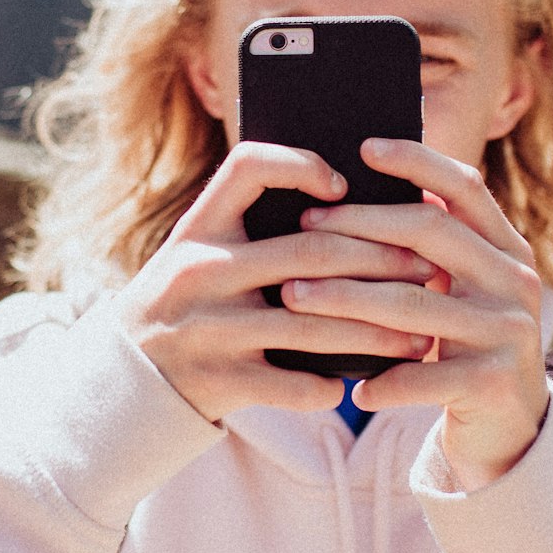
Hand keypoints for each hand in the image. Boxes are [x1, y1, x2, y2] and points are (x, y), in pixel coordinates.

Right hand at [114, 142, 432, 423]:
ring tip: (420, 334)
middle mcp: (202, 272)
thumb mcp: (197, 252)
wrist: (125, 376)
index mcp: (198, 228)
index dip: (300, 166)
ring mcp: (211, 329)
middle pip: (311, 252)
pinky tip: (361, 384)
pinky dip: (331, 386)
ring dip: (377, 330)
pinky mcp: (221, 381)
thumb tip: (350, 206)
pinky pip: (294, 385)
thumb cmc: (184, 302)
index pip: (248, 168)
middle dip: (382, 261)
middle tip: (428, 269)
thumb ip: (251, 230)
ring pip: (315, 325)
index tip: (344, 186)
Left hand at [290, 137, 548, 488]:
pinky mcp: (496, 381)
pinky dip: (383, 382)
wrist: (510, 425)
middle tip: (304, 227)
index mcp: (507, 248)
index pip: (464, 187)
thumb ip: (431, 248)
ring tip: (294, 297)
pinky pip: (423, 377)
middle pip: (431, 233)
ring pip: (414, 305)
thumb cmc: (464, 345)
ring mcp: (510, 331)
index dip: (416, 161)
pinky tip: (351, 385)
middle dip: (360, 226)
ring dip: (346, 300)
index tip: (364, 147)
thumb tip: (357, 192)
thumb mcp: (460, 290)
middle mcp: (516, 280)